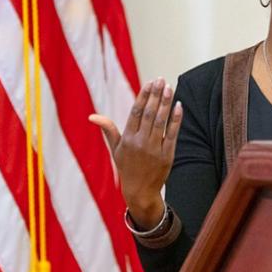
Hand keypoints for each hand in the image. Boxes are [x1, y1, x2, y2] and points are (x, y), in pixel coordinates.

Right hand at [89, 77, 182, 228]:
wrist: (140, 191)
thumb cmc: (127, 167)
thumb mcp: (116, 149)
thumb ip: (108, 130)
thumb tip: (92, 116)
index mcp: (127, 138)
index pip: (136, 112)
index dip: (144, 96)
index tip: (150, 82)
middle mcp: (140, 142)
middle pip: (149, 114)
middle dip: (156, 95)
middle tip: (162, 80)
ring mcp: (154, 149)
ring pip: (161, 121)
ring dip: (166, 103)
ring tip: (170, 88)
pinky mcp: (167, 155)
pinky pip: (172, 134)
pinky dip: (176, 119)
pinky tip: (179, 106)